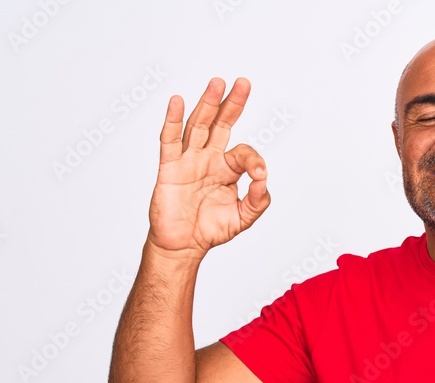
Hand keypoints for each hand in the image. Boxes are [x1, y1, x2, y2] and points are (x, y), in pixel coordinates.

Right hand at [147, 78, 269, 259]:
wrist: (184, 246)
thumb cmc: (211, 229)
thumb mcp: (243, 218)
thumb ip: (258, 201)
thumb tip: (264, 181)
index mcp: (227, 169)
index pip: (243, 152)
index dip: (253, 160)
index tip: (259, 176)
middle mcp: (208, 159)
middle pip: (220, 124)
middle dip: (232, 104)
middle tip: (243, 82)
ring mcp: (188, 161)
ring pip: (198, 126)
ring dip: (207, 104)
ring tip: (217, 83)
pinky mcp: (169, 168)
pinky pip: (170, 140)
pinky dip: (173, 121)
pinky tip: (178, 101)